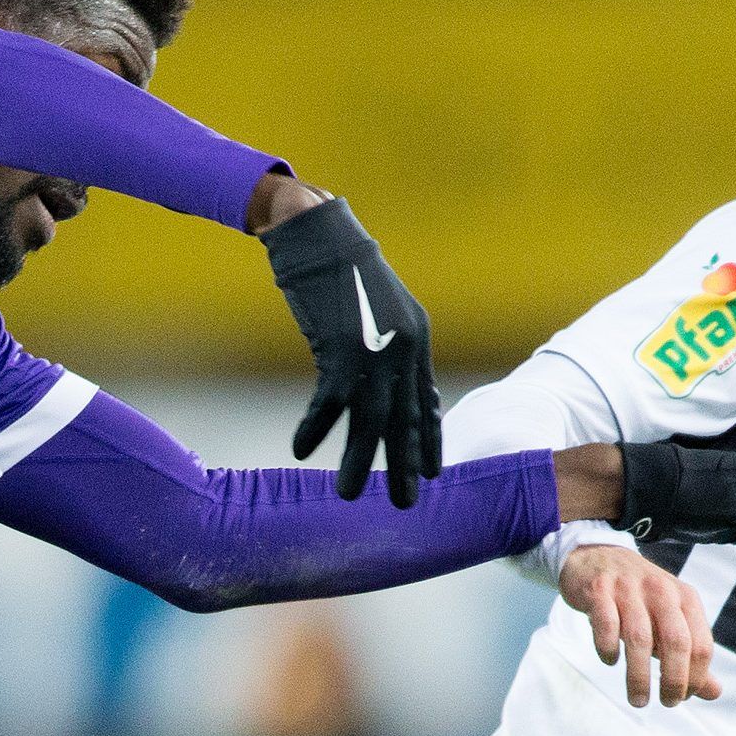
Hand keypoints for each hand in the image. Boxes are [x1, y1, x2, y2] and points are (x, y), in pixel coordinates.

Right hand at [259, 196, 440, 506]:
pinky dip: (316, 427)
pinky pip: (330, 401)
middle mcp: (404, 348)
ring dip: (360, 461)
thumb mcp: (377, 310)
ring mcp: (375, 348)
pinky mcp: (342, 346)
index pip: (427, 401)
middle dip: (406, 465)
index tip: (433, 473)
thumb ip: (386, 347)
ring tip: (349, 495)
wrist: (315, 232)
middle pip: (406, 420)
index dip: (429, 439)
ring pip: (372, 420)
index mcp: (416, 339)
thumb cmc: (338, 269)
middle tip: (406, 504)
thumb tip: (384, 382)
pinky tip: (302, 449)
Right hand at [558, 543, 720, 708]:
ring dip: (639, 676)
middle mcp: (661, 591)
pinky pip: (606, 625)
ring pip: (640, 638)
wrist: (596, 558)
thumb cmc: (638, 599)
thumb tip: (714, 692)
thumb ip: (691, 656)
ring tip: (638, 700)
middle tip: (667, 702)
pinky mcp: (599, 591)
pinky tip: (610, 660)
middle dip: (674, 680)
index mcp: (685, 598)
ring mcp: (629, 589)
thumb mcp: (670, 622)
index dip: (696, 677)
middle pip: (676, 642)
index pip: (701, 645)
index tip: (683, 697)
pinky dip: (608, 648)